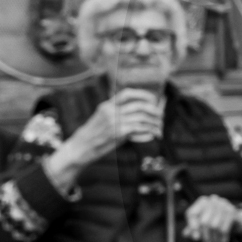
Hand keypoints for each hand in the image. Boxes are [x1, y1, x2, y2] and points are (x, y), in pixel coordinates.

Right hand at [45, 89, 162, 190]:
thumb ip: (117, 113)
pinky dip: (149, 131)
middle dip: (154, 110)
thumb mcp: (102, 118)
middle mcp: (110, 111)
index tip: (153, 99)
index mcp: (106, 105)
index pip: (127, 93)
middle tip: (161, 115)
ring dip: (154, 123)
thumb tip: (139, 112)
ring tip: (160, 128)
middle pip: (138, 105)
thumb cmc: (94, 134)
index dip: (143, 94)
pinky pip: (138, 129)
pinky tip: (153, 135)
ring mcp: (113, 122)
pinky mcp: (117, 133)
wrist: (80, 147)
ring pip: (141, 117)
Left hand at [183, 195, 241, 241]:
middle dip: (205, 237)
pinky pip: (224, 228)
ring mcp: (223, 204)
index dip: (192, 227)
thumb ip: (192, 228)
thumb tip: (186, 234)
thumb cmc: (214, 220)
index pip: (192, 214)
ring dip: (214, 240)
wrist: (234, 217)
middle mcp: (212, 200)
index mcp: (202, 202)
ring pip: (214, 226)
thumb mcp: (202, 224)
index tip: (196, 239)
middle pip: (204, 222)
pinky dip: (222, 239)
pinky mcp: (232, 211)